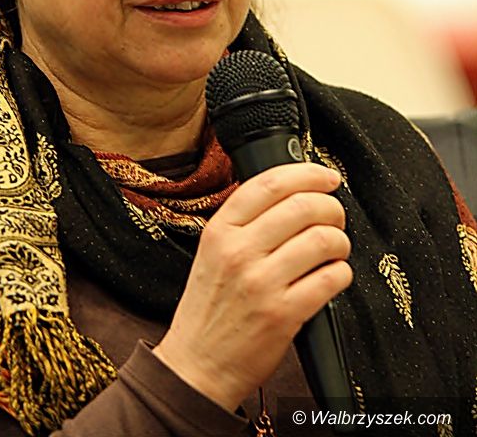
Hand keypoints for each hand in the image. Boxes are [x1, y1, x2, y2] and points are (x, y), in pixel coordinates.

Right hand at [154, 163, 351, 410]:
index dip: (307, 173)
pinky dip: (342, 272)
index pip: (270, 183)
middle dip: (331, 207)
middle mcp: (239, 251)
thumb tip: (292, 192)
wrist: (197, 365)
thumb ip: (244, 221)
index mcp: (221, 230)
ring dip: (340, 240)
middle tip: (334, 217)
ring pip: (323, 239)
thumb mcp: (212, 251)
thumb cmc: (210, 307)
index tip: (326, 177)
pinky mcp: (285, 314)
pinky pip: (332, 278)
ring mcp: (262, 283)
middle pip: (303, 206)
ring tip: (334, 249)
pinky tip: (332, 276)